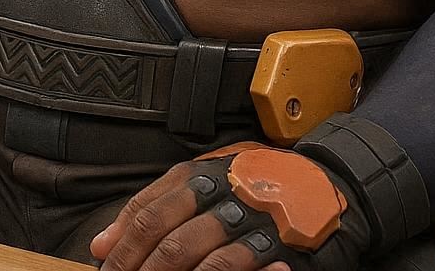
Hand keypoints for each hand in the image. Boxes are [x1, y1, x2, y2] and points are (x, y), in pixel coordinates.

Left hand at [89, 145, 365, 270]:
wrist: (331, 181)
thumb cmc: (260, 182)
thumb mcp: (207, 178)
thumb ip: (156, 203)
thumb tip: (102, 243)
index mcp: (202, 174)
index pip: (148, 212)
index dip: (123, 246)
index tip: (106, 268)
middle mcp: (224, 191)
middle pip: (166, 235)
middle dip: (138, 267)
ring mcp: (251, 218)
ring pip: (196, 253)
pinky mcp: (277, 244)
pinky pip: (234, 266)